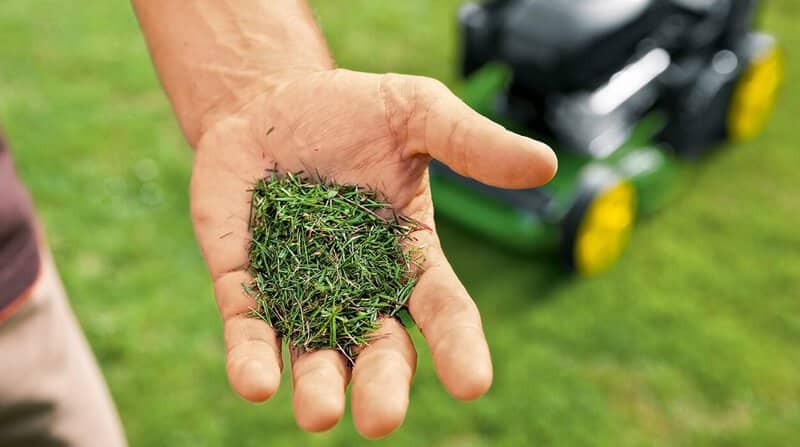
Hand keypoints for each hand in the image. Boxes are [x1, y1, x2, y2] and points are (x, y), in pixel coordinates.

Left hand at [190, 69, 555, 437]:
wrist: (269, 101)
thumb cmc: (352, 109)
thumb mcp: (417, 112)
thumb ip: (471, 144)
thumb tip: (547, 165)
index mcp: (409, 256)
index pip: (443, 309)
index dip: (459, 346)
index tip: (472, 383)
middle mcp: (359, 286)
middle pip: (378, 348)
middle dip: (382, 385)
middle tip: (381, 419)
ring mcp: (299, 287)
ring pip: (314, 351)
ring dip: (317, 386)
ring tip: (318, 414)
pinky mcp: (245, 280)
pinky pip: (249, 325)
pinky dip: (253, 358)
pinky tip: (257, 384)